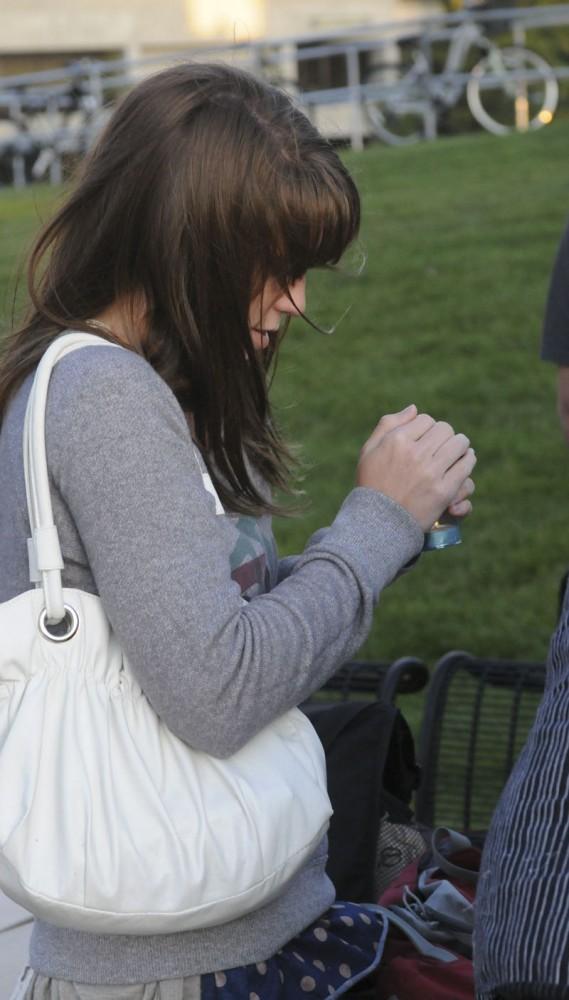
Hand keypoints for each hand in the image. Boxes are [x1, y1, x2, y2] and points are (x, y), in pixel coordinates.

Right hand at [356, 404, 476, 532]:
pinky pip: (465, 466)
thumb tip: (415, 408)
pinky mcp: (444, 491)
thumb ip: (388, 424)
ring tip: (456, 448)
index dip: (426, 427)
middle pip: (444, 429)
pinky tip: (465, 459)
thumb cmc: (372, 483)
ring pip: (458, 443)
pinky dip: (468, 459)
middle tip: (442, 443)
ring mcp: (431, 472)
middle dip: (444, 434)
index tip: (424, 437)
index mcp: (397, 440)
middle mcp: (416, 453)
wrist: (378, 521)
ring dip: (459, 444)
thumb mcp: (369, 450)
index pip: (425, 419)